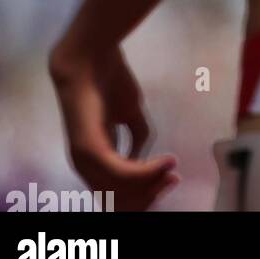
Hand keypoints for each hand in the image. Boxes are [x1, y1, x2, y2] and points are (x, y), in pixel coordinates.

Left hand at [49, 41, 178, 210]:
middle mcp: (86, 166)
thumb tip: (141, 157)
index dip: (146, 189)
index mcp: (93, 159)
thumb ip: (135, 137)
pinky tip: (166, 162)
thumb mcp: (129, 112)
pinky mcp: (91, 152)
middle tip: (173, 179)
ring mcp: (85, 161)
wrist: (89, 59)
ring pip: (121, 190)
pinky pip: (123, 172)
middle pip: (119, 198)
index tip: (171, 177)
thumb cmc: (108, 80)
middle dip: (150, 193)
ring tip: (172, 171)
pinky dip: (147, 171)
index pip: (118, 191)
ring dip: (151, 183)